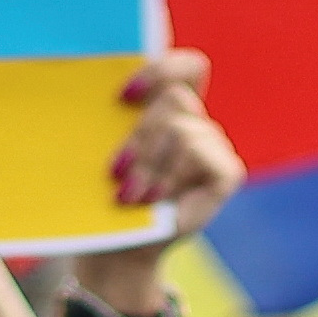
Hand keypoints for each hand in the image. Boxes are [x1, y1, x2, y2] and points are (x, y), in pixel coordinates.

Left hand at [55, 51, 241, 316]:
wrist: (116, 250)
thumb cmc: (101, 198)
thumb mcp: (99, 149)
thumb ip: (107, 114)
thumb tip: (90, 79)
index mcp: (166, 108)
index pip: (185, 66)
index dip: (160, 69)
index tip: (123, 97)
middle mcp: (194, 122)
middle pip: (176, 97)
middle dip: (141, 136)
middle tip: (116, 171)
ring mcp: (214, 145)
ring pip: (181, 129)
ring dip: (150, 164)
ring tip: (131, 195)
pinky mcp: (226, 171)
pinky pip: (197, 152)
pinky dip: (171, 175)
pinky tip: (156, 199)